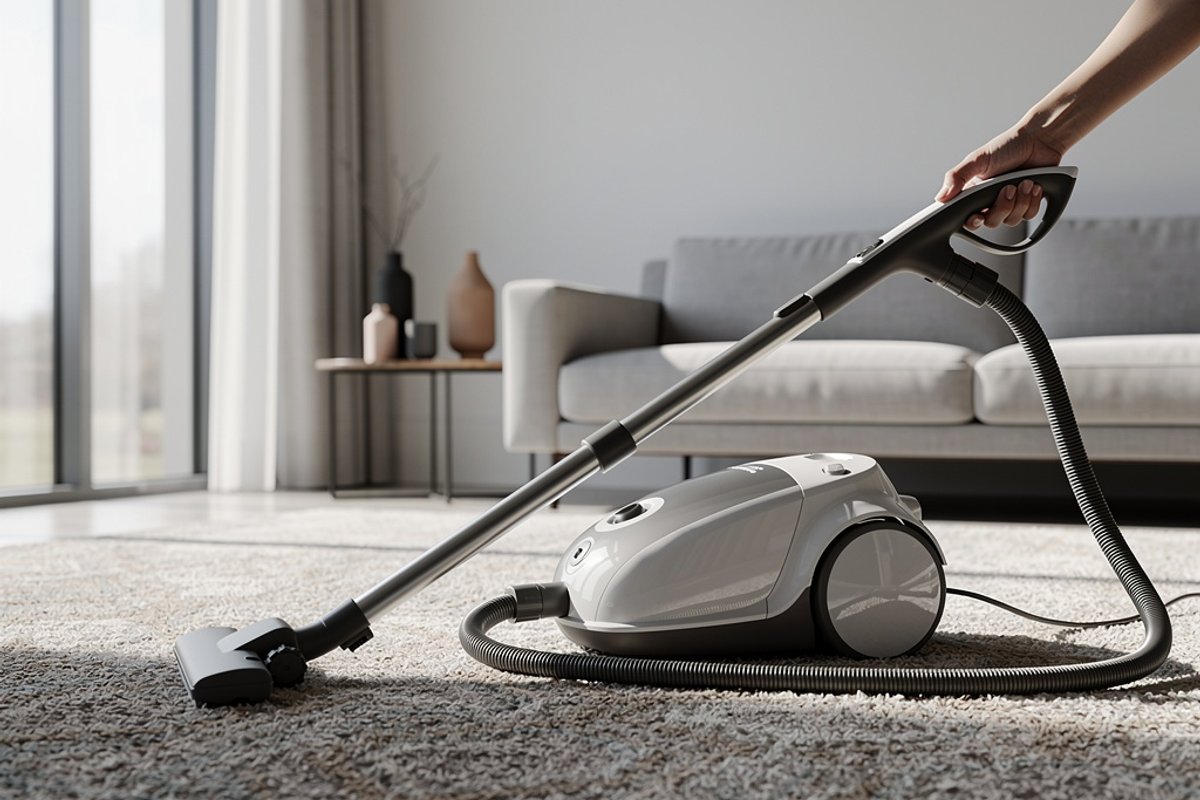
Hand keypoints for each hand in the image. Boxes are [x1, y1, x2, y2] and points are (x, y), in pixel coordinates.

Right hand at [936, 124, 1064, 228]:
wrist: (1040, 140)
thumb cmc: (1009, 145)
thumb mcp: (977, 159)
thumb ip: (957, 177)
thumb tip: (940, 197)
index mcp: (974, 191)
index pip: (967, 217)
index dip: (973, 221)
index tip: (979, 215)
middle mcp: (990, 200)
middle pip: (991, 222)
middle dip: (1002, 207)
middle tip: (1008, 188)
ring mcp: (1010, 203)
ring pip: (1011, 220)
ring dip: (1020, 201)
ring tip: (1024, 182)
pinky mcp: (1028, 203)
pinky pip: (1028, 215)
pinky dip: (1033, 201)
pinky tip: (1033, 186)